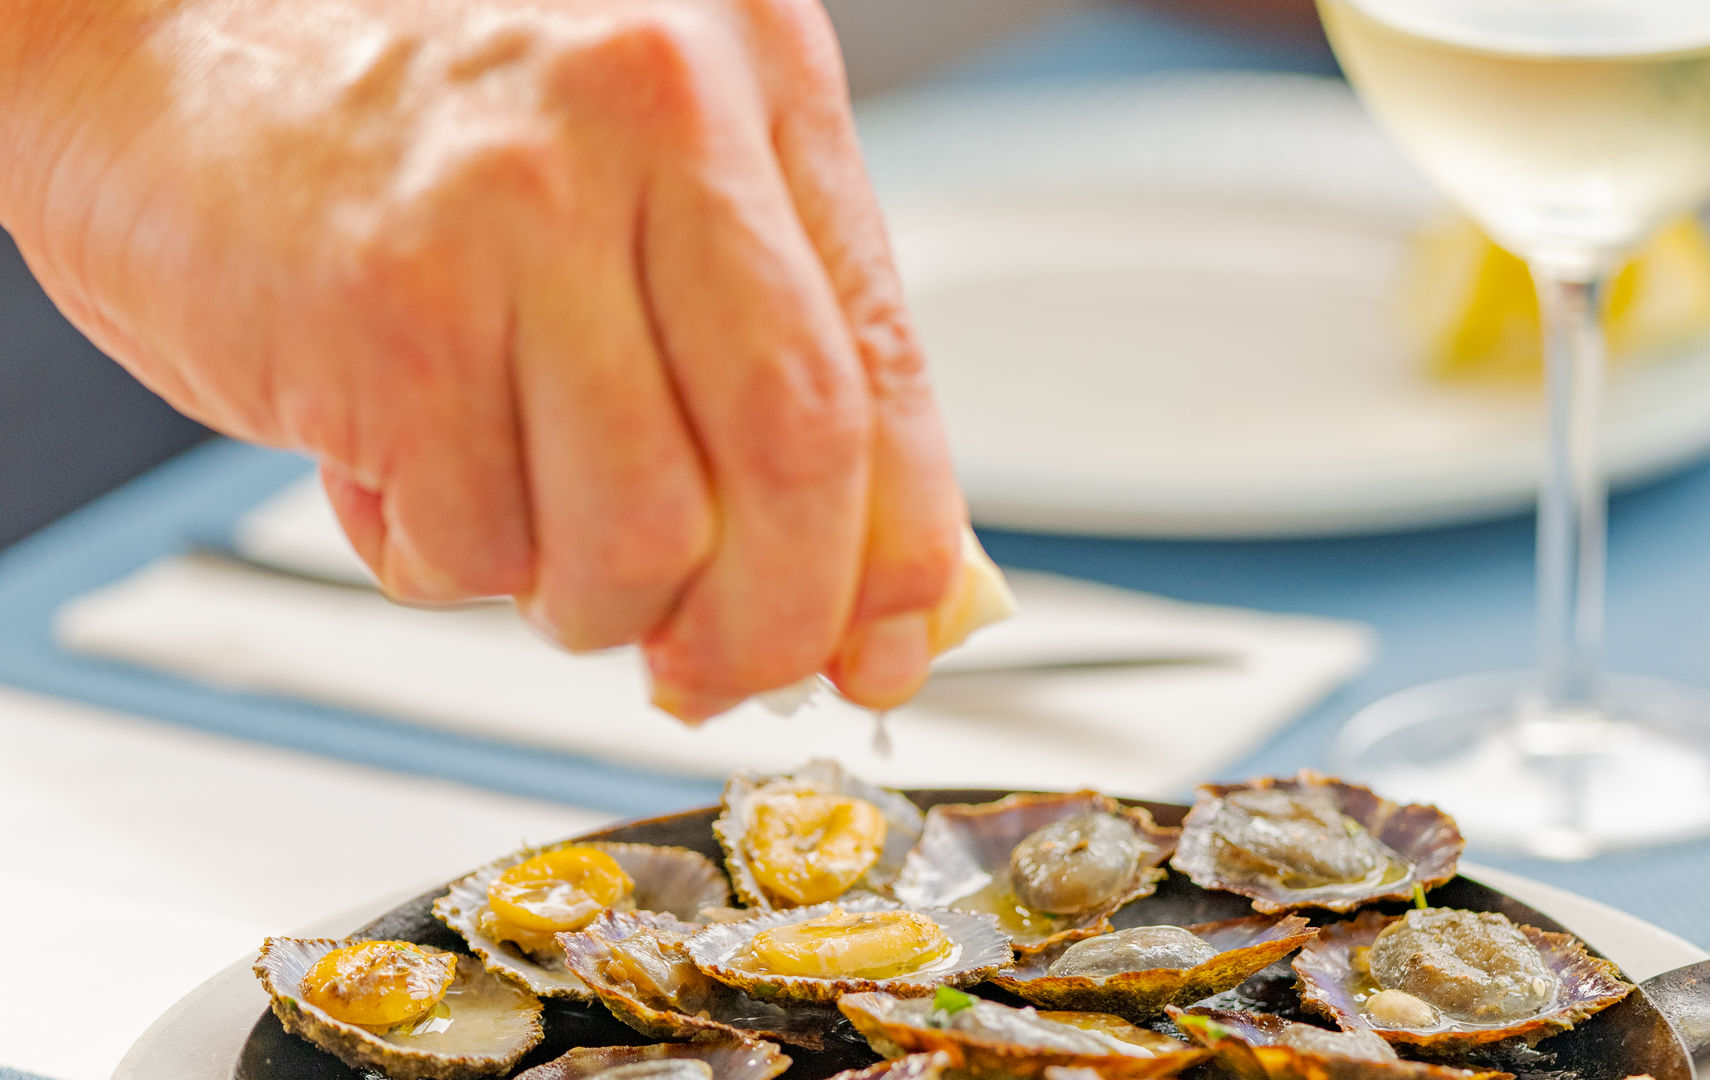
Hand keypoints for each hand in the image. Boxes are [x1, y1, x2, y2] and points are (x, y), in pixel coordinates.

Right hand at [0, 0, 963, 718]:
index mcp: (747, 72)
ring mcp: (520, 205)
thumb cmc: (398, 123)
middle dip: (774, 621)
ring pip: (641, 534)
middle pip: (795, 456)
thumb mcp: (628, 187)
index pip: (881, 360)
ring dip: (591, 602)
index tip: (882, 640)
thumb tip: (862, 580)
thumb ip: (747, 350)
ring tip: (522, 530)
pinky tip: (403, 471)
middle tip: (723, 671)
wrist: (149, 31)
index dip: (894, 544)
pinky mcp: (389, 304)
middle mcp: (655, 111)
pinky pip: (476, 544)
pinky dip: (449, 561)